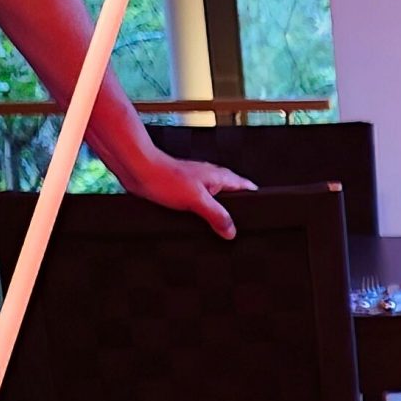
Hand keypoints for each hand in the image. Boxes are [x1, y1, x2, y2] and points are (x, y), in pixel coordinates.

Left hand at [116, 153, 254, 238]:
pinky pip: (198, 201)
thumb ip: (217, 216)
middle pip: (231, 192)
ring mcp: (195, 182)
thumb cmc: (165, 178)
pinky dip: (201, 210)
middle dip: (237, 206)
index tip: (261, 208)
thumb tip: (231, 231)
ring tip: (219, 225)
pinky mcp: (182, 188)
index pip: (244, 185)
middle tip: (241, 222)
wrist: (138, 170)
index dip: (254, 196)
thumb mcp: (198, 201)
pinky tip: (196, 219)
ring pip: (214, 197)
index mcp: (218, 177)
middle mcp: (209, 177)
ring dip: (216, 209)